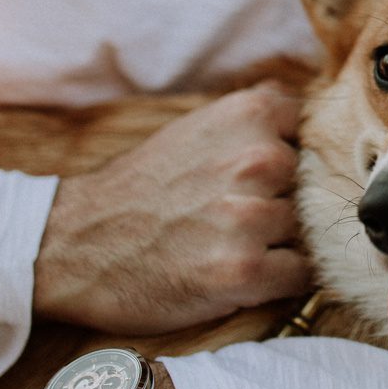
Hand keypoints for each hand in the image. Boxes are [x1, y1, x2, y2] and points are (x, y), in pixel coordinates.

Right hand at [35, 85, 311, 331]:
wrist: (75, 243)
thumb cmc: (142, 187)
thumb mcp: (198, 126)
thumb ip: (256, 116)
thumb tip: (307, 108)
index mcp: (249, 114)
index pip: (313, 135)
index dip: (290, 162)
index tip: (262, 177)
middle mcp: (256, 160)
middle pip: (312, 187)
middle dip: (284, 204)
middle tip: (238, 216)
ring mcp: (251, 216)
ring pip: (305, 232)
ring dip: (278, 243)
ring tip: (230, 244)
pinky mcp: (244, 272)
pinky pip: (299, 276)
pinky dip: (279, 280)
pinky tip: (240, 274)